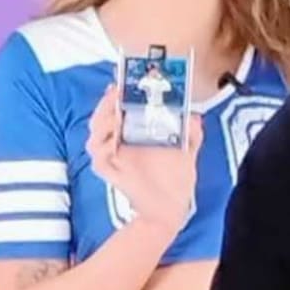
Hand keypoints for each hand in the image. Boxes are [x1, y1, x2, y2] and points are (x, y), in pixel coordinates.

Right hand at [89, 79, 204, 250]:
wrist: (172, 209)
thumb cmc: (175, 180)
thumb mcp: (188, 149)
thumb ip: (192, 132)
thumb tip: (194, 116)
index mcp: (134, 133)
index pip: (118, 107)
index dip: (117, 93)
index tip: (122, 80)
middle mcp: (119, 144)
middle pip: (101, 117)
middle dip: (107, 102)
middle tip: (117, 92)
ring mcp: (113, 159)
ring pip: (95, 135)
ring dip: (102, 121)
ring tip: (116, 114)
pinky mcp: (112, 174)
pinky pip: (99, 159)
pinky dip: (103, 148)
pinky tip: (114, 141)